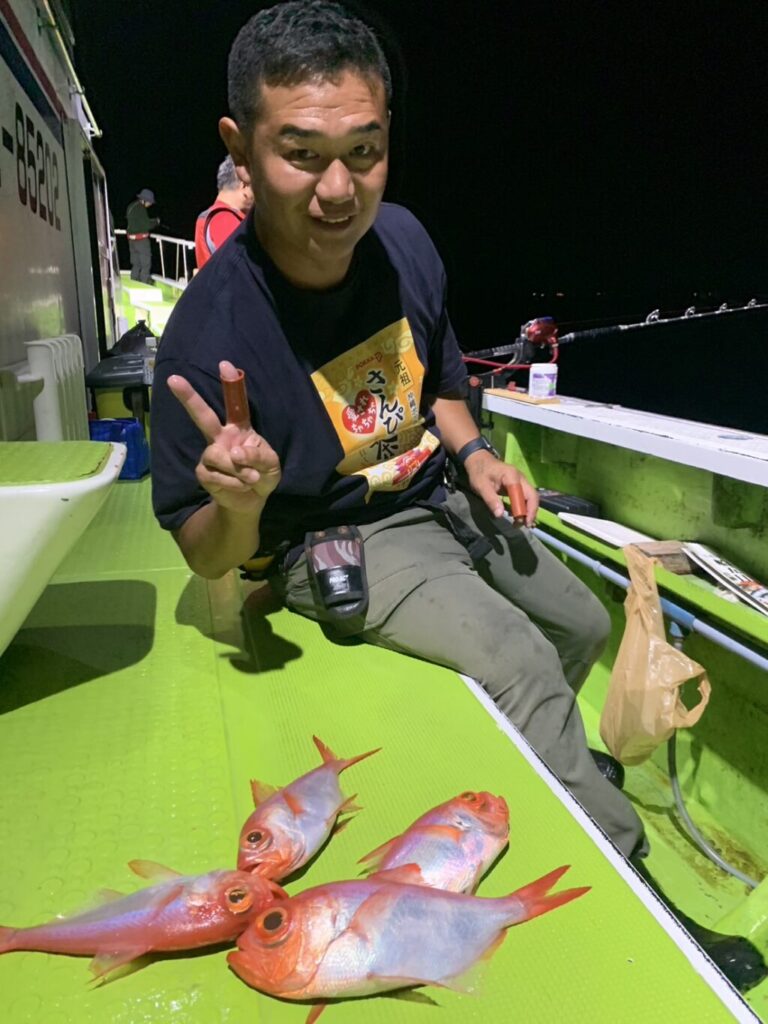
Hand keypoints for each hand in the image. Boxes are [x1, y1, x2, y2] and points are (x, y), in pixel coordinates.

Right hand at [167, 360, 280, 515]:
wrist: (252, 501)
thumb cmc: (263, 475)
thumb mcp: (271, 464)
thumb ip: (259, 455)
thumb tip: (236, 451)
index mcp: (239, 428)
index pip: (235, 403)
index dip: (230, 384)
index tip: (225, 364)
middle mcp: (220, 437)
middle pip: (203, 415)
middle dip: (188, 397)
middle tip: (173, 379)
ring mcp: (210, 454)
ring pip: (216, 454)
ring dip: (238, 470)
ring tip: (250, 478)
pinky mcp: (203, 472)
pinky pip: (216, 475)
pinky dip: (234, 483)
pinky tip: (241, 486)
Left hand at [464, 450, 538, 525]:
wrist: (478, 460)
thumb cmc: (479, 472)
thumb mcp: (481, 486)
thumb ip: (491, 500)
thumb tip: (500, 515)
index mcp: (512, 476)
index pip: (524, 495)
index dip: (525, 510)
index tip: (521, 522)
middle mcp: (521, 478)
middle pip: (532, 496)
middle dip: (531, 512)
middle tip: (526, 526)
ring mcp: (521, 481)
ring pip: (531, 497)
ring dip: (529, 511)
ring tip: (522, 524)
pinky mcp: (519, 485)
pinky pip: (526, 497)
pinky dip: (525, 507)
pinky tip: (519, 516)